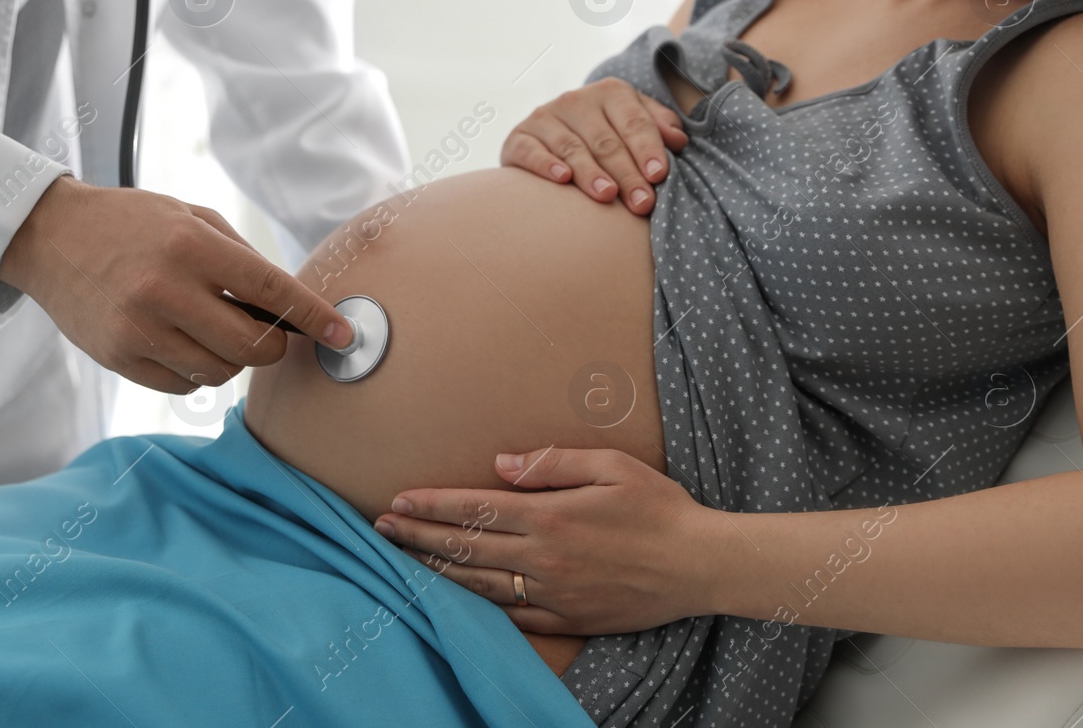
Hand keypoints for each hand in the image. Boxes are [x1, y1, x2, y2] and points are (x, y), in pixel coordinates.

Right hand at [0, 175, 353, 394]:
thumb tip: (290, 306)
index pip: (271, 291)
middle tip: (269, 333)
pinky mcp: (118, 357)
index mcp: (192, 245)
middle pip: (252, 348)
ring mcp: (139, 328)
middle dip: (274, 347)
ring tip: (214, 329)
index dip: (313, 317)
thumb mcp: (191, 217)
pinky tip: (182, 341)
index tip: (342, 334)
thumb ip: (241, 258)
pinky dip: (196, 371)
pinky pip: (183, 385)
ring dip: (233, 359)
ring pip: (219, 373)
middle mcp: (166, 289)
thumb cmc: (132, 224)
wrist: (51, 236)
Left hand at [371, 446, 714, 634]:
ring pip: (482, 584)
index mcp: (550, 515)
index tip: (398, 500)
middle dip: (418, 535)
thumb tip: (498, 465)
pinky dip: (482, 606)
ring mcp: (555, 593)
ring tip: (406, 560)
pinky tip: (460, 598)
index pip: (474, 508)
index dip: (431, 504)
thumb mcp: (610, 466)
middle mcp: (544, 557)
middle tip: (381, 528)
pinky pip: (515, 615)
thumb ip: (551, 463)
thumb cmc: (659, 508)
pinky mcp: (570, 618)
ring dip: (439, 571)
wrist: (700, 565)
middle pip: (466, 547)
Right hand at [500, 78, 687, 214]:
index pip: (634, 122)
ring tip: (606, 196)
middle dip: (626, 173)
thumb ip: (658, 127)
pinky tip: (562, 180)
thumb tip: (679, 140)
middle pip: (606, 140)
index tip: (659, 176)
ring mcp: (544, 117)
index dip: (647, 148)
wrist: (549, 140)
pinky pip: (531, 151)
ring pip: (572, 147)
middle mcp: (576, 100)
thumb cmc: (605, 137)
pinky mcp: (518, 137)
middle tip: (642, 203)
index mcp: (611, 93)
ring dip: (590, 173)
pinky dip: (546, 164)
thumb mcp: (634, 124)